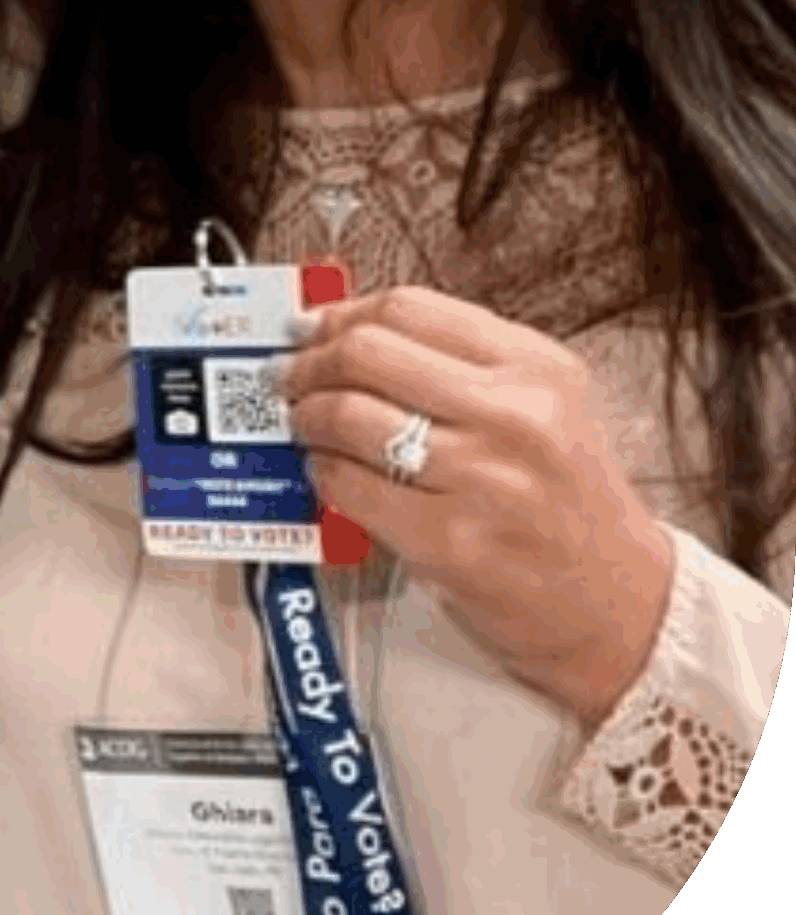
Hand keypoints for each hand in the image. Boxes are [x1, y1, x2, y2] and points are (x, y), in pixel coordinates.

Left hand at [280, 284, 676, 727]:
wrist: (624, 607)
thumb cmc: (572, 504)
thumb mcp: (545, 406)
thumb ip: (458, 362)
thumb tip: (349, 330)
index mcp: (537, 368)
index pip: (409, 307)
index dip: (342, 313)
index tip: (312, 326)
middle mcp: (514, 415)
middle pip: (367, 352)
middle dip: (310, 361)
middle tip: (289, 374)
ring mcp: (482, 479)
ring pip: (347, 415)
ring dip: (304, 417)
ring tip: (302, 423)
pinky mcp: (449, 541)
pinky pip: (349, 486)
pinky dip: (321, 474)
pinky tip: (327, 473)